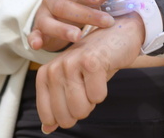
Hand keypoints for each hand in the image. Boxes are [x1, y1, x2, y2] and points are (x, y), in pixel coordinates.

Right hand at [28, 0, 136, 50]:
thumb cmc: (77, 5)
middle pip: (64, 5)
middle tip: (106, 22)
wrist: (54, 17)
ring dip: (63, 29)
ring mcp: (43, 16)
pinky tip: (38, 44)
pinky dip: (34, 39)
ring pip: (49, 21)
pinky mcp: (37, 31)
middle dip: (85, 14)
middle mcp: (52, 0)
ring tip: (78, 36)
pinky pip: (33, 35)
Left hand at [35, 12, 144, 133]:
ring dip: (93, 101)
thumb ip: (57, 104)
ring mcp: (72, 64)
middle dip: (82, 110)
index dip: (66, 117)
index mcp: (46, 75)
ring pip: (81, 109)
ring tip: (94, 81)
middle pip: (66, 116)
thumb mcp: (72, 82)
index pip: (49, 116)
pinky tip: (103, 72)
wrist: (117, 34)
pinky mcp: (91, 62)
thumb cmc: (94, 61)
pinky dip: (103, 91)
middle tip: (88, 89)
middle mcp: (55, 69)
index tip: (75, 100)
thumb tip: (47, 129)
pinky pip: (97, 97)